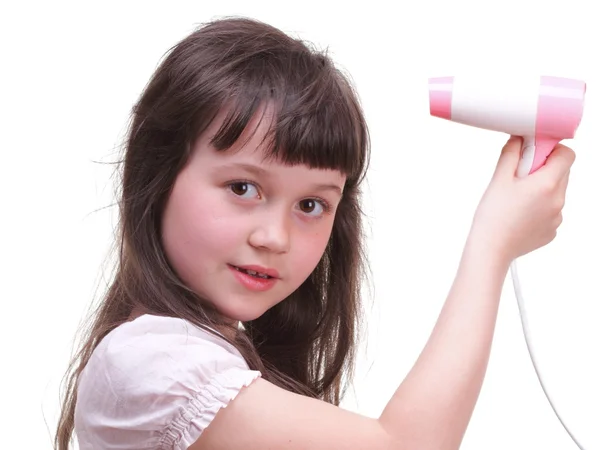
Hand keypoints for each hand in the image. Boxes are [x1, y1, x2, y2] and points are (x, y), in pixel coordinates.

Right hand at [469, 136, 574, 263]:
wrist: (491, 249)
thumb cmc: (493, 216)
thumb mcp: (499, 179)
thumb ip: (511, 154)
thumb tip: (518, 139)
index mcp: (547, 184)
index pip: (566, 154)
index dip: (551, 149)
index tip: (533, 153)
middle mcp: (558, 200)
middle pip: (562, 172)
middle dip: (543, 168)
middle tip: (519, 175)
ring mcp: (557, 217)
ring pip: (555, 192)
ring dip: (540, 188)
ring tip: (516, 198)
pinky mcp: (552, 230)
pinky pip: (550, 210)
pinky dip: (539, 206)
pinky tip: (518, 213)